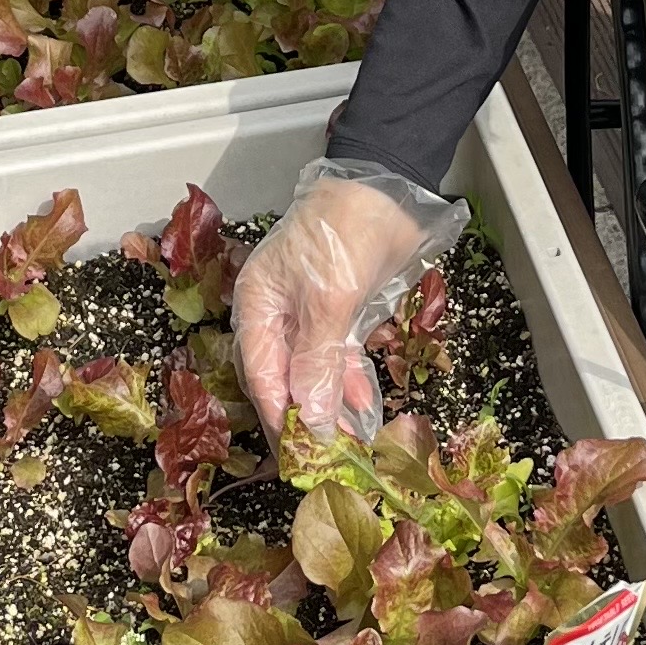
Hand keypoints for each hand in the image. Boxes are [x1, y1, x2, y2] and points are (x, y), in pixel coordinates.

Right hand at [232, 160, 467, 441]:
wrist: (387, 186)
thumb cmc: (346, 232)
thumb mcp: (330, 300)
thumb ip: (318, 361)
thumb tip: (312, 419)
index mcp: (258, 305)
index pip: (261, 374)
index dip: (281, 416)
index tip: (301, 455)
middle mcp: (276, 313)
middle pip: (284, 377)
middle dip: (306, 417)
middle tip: (330, 458)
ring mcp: (309, 312)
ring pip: (313, 371)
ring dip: (332, 404)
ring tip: (354, 440)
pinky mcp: (339, 310)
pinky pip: (337, 356)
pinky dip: (350, 379)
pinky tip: (364, 405)